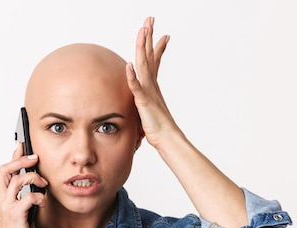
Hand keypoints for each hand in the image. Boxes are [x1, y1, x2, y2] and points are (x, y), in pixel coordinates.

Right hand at [0, 144, 46, 227]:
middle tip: (35, 158)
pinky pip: (28, 197)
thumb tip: (35, 182)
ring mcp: (6, 207)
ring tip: (44, 184)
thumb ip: (22, 195)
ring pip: (17, 180)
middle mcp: (0, 199)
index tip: (22, 145)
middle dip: (21, 160)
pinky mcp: (16, 215)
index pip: (4, 170)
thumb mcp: (20, 210)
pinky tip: (44, 202)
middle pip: (5, 169)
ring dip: (34, 178)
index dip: (13, 156)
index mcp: (0, 197)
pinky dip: (39, 196)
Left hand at [126, 17, 179, 148]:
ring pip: (144, 65)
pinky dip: (133, 77)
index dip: (157, 46)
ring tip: (142, 31)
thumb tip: (142, 101)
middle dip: (149, 36)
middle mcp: (151, 85)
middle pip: (148, 56)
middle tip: (150, 19)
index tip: (162, 33)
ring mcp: (148, 92)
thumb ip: (144, 102)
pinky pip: (137, 88)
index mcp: (152, 85)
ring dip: (142, 48)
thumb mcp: (148, 110)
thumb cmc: (158, 127)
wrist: (167, 138)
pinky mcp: (144, 102)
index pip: (154, 60)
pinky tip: (129, 66)